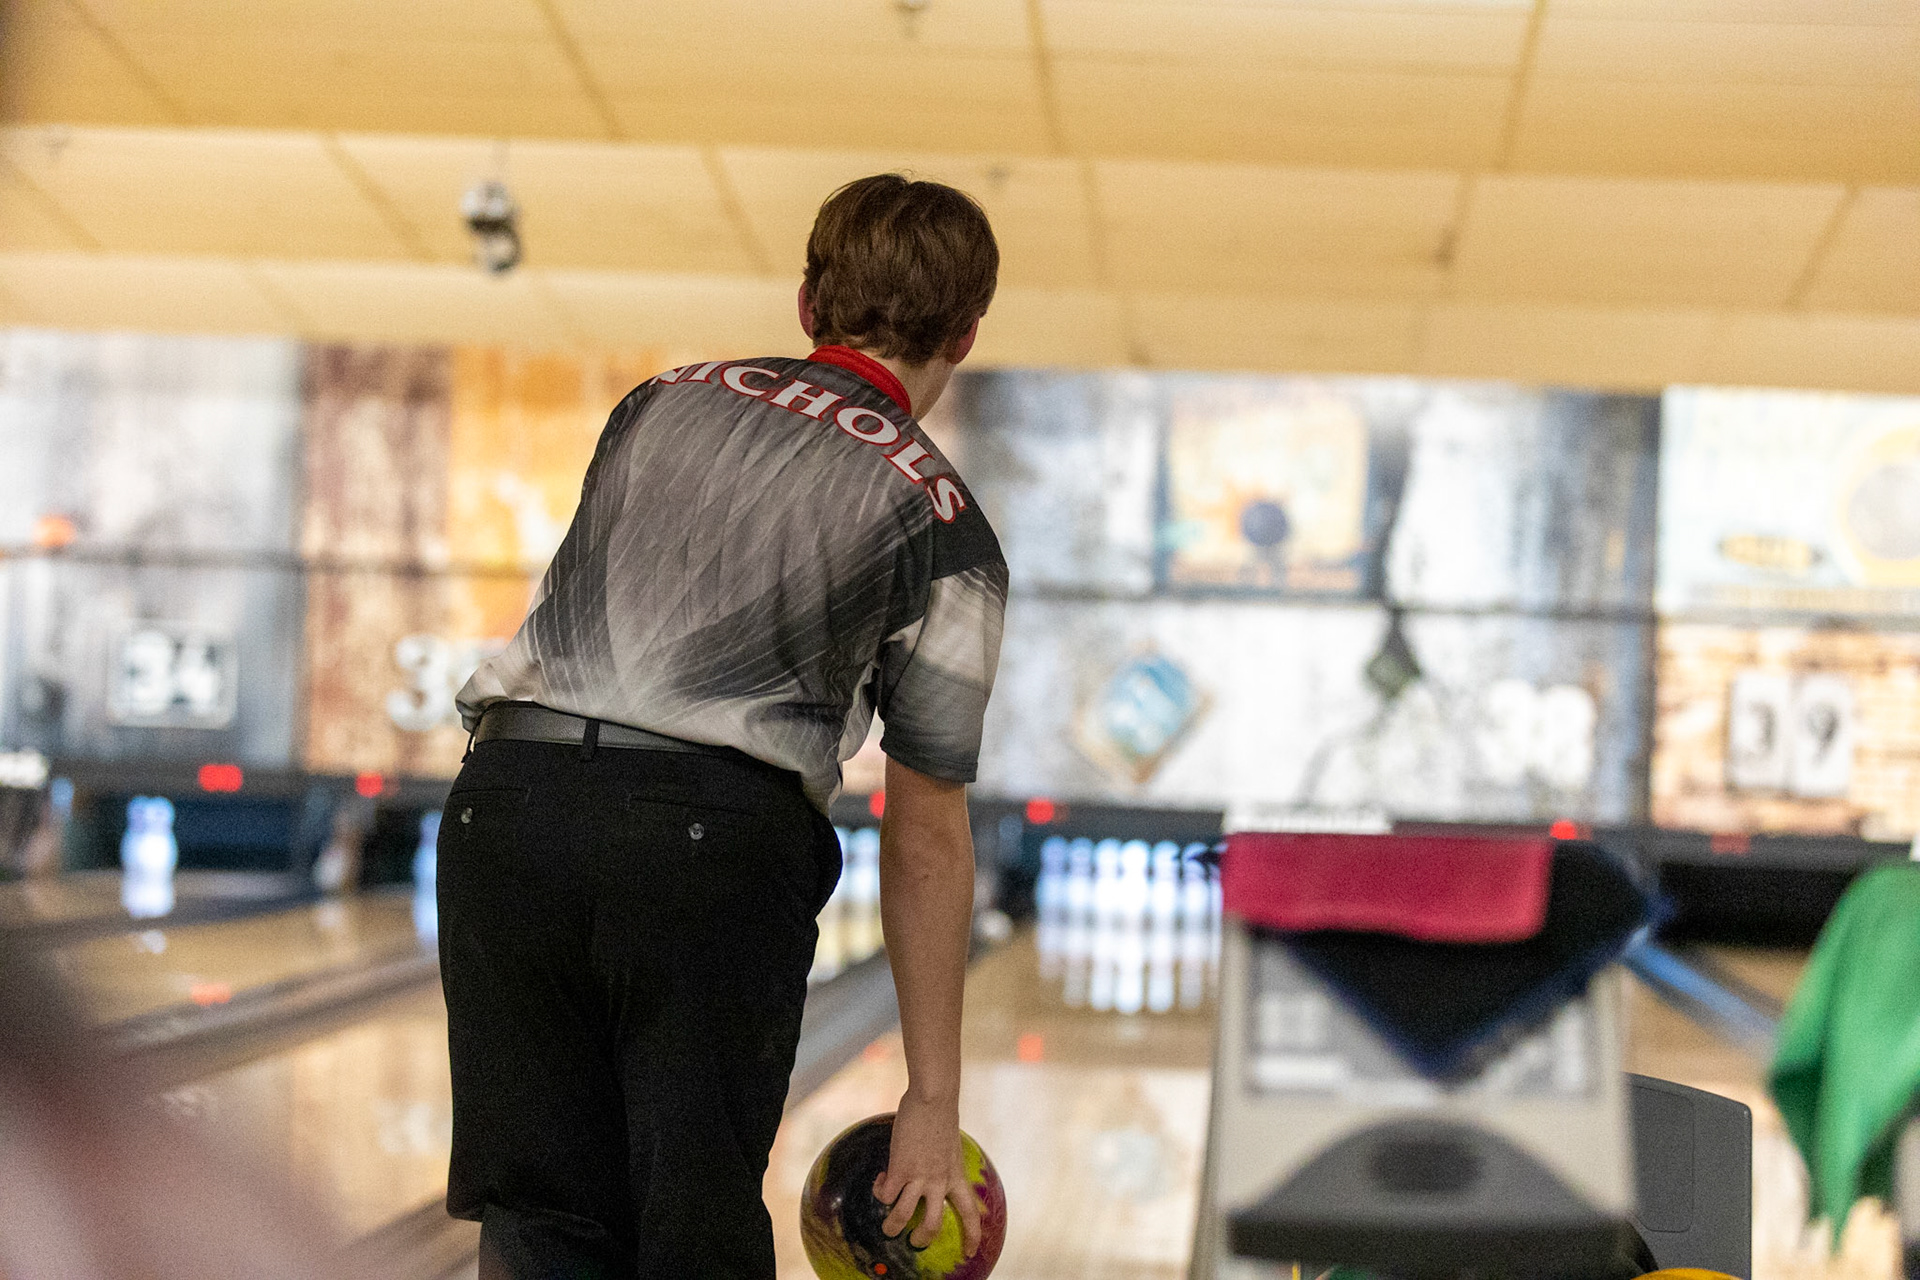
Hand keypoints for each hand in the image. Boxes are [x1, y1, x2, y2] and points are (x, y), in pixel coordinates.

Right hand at [872, 1092, 982, 1256]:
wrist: (933, 1098)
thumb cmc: (940, 1115)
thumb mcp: (950, 1147)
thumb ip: (942, 1164)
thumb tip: (929, 1170)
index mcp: (956, 1176)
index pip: (970, 1213)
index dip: (972, 1236)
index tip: (971, 1252)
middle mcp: (939, 1181)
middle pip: (932, 1225)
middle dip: (921, 1239)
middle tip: (913, 1241)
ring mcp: (919, 1177)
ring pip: (902, 1217)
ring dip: (891, 1226)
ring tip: (887, 1226)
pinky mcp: (899, 1168)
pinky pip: (885, 1195)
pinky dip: (879, 1192)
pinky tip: (879, 1180)